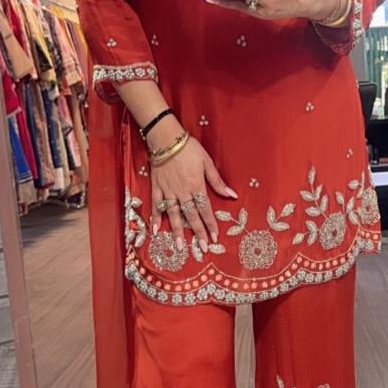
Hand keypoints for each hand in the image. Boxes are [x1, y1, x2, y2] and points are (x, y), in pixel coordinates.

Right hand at [150, 136, 236, 251]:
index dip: (210, 224)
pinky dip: (155, 217)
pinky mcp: (157, 187)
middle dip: (198, 232)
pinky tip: (155, 230)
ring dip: (177, 231)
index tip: (214, 237)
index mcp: (196, 186)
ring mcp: (168, 191)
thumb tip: (232, 195)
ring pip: (174, 214)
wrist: (167, 139)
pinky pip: (156, 205)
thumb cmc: (189, 149)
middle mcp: (183, 192)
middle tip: (202, 247)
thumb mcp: (207, 163)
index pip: (205, 209)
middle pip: (191, 216)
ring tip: (180, 246)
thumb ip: (217, 181)